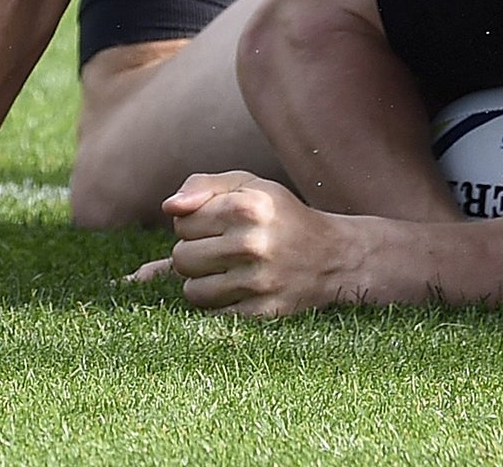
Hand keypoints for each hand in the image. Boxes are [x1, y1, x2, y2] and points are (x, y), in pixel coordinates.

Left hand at [129, 172, 360, 316]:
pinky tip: (241, 289)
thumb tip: (168, 207)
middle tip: (222, 249)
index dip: (194, 223)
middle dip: (195, 254)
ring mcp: (258, 281)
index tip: (217, 225)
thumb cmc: (280, 216)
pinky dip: (220, 304)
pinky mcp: (262, 312)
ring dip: (204, 282)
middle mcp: (252, 243)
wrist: (333, 255)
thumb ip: (203, 186)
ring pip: (192, 291)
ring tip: (229, 270)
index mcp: (246, 206)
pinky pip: (213, 316)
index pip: (182, 222)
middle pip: (182, 258)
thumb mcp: (249, 186)